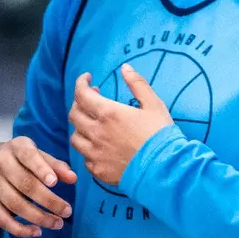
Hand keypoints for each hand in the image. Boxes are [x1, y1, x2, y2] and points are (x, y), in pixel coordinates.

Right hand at [0, 135, 76, 237]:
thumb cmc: (21, 158)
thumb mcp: (39, 155)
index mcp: (16, 148)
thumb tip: (73, 179)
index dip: (41, 169)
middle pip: (24, 184)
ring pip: (14, 203)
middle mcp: (0, 164)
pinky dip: (19, 229)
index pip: (28, 156)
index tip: (55, 183)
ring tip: (57, 223)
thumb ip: (56, 166)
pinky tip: (37, 232)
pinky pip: (1, 218)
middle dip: (48, 200)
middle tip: (67, 212)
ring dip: (38, 217)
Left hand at [69, 66, 174, 186]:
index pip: (81, 94)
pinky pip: (85, 158)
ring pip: (75, 138)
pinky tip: (100, 147)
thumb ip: (137, 84)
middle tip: (92, 99)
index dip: (81, 83)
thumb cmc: (161, 135)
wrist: (165, 169)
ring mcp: (95, 153)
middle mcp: (97, 132)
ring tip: (93, 124)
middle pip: (73, 115)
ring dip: (81, 127)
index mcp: (108, 113)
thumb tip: (125, 68)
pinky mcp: (98, 170)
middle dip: (79, 103)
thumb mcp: (154, 104)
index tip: (87, 79)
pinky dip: (89, 149)